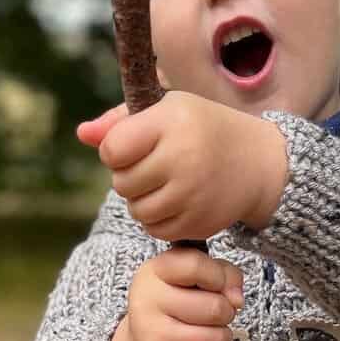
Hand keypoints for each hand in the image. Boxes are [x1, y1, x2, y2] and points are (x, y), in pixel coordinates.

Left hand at [78, 91, 287, 240]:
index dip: (116, 150)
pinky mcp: (198, 222)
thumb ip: (120, 122)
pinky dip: (159, 219)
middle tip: (155, 166)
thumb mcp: (167, 111)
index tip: (133, 146)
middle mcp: (182, 158)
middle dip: (130, 177)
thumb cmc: (203, 129)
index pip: (113, 149)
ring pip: (137, 210)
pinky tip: (176, 201)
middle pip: (122, 183)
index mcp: (171, 122)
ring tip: (165, 184)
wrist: (258, 163)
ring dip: (142, 200)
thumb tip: (81, 134)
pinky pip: (155, 230)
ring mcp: (191, 194)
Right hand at [109, 247, 244, 340]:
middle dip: (226, 312)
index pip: (195, 266)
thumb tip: (237, 299)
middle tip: (214, 314)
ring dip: (222, 337)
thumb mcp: (191, 277)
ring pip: (217, 337)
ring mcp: (155, 336)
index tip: (218, 285)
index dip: (219, 277)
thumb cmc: (173, 305)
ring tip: (207, 333)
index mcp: (155, 272)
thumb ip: (222, 273)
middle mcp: (148, 302)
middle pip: (215, 307)